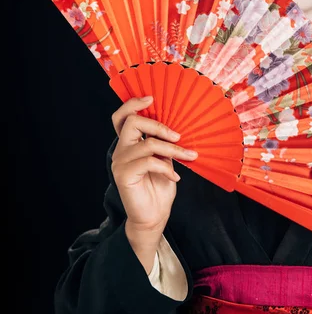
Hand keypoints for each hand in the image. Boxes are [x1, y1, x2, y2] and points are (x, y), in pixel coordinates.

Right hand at [110, 96, 197, 271]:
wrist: (154, 216)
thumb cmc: (160, 187)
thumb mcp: (165, 160)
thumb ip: (164, 144)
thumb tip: (178, 129)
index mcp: (129, 143)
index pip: (122, 117)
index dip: (133, 104)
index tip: (152, 98)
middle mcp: (121, 150)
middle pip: (133, 122)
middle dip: (159, 126)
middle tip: (179, 136)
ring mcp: (120, 162)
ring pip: (148, 144)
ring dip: (173, 150)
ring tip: (189, 157)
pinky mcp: (123, 175)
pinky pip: (149, 162)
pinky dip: (167, 168)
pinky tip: (176, 176)